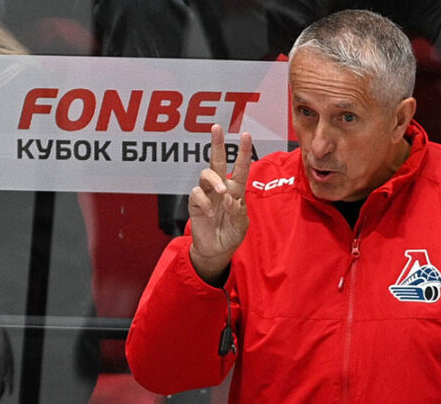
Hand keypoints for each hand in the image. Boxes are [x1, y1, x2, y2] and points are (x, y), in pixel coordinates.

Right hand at [188, 124, 251, 284]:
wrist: (216, 251)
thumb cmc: (231, 235)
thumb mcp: (241, 226)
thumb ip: (238, 212)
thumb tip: (229, 198)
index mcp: (236, 190)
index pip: (240, 167)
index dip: (243, 151)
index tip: (246, 134)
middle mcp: (221, 187)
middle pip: (217, 160)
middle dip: (217, 143)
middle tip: (217, 127)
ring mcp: (207, 194)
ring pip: (206, 174)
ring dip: (215, 180)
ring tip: (222, 193)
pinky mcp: (195, 203)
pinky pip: (196, 193)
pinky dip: (204, 201)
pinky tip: (210, 212)